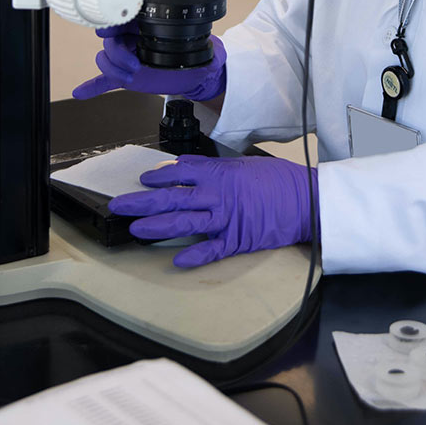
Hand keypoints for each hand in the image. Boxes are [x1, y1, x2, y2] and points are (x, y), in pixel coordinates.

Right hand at [72, 22, 226, 99]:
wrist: (192, 73)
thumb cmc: (193, 55)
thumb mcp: (199, 49)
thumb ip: (206, 51)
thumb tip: (215, 55)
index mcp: (146, 27)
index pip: (122, 20)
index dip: (112, 24)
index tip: (109, 30)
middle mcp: (133, 41)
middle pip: (110, 42)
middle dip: (117, 53)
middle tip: (134, 65)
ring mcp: (127, 58)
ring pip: (106, 60)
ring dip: (113, 69)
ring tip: (130, 77)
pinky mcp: (126, 76)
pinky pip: (103, 80)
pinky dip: (92, 86)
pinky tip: (82, 92)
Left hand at [108, 155, 318, 267]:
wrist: (306, 200)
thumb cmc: (278, 181)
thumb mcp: (244, 164)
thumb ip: (213, 167)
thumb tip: (186, 166)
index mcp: (219, 174)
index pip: (179, 172)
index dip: (157, 176)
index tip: (143, 180)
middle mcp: (217, 195)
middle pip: (171, 198)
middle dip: (141, 202)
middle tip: (119, 205)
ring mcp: (226, 219)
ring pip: (183, 223)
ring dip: (156, 226)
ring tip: (135, 229)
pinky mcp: (237, 240)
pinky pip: (211, 250)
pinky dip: (194, 255)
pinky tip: (176, 260)